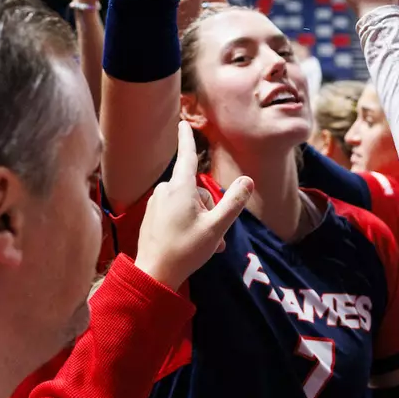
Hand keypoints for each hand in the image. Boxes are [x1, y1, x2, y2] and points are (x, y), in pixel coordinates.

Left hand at [134, 122, 252, 288]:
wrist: (153, 274)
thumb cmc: (186, 250)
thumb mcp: (216, 227)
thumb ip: (233, 202)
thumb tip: (247, 180)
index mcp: (180, 189)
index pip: (187, 157)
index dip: (187, 139)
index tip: (183, 123)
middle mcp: (165, 191)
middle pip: (196, 190)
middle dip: (209, 207)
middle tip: (216, 235)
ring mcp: (156, 204)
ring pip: (187, 202)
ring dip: (200, 218)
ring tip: (205, 243)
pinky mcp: (151, 216)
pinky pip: (175, 212)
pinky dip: (187, 223)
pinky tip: (190, 244)